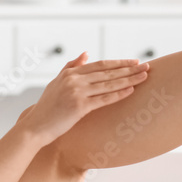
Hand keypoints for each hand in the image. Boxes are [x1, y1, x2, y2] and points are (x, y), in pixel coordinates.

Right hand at [19, 52, 149, 145]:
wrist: (36, 127)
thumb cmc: (47, 107)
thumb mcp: (56, 82)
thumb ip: (70, 66)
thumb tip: (86, 53)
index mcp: (70, 73)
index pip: (100, 64)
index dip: (118, 63)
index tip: (134, 62)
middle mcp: (74, 80)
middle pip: (107, 72)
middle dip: (128, 69)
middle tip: (146, 66)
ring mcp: (76, 92)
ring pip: (108, 84)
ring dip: (129, 80)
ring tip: (144, 77)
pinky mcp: (79, 107)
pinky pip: (104, 99)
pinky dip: (118, 94)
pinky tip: (131, 90)